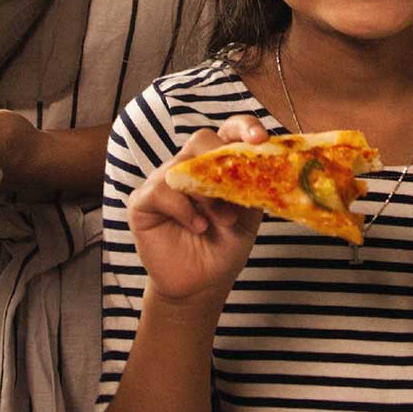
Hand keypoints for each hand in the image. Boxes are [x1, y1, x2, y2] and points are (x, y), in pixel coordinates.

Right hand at [127, 115, 267, 306]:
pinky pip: (161, 191)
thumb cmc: (224, 246)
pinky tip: (199, 227)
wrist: (202, 284)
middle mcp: (186, 166)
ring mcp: (162, 182)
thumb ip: (254, 188)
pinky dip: (184, 209)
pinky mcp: (142, 202)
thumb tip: (270, 165)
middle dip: (221, 163)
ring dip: (207, 195)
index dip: (243, 127)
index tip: (259, 138)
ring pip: (181, 166)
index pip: (227, 131)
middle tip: (235, 194)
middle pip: (201, 139)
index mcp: (214, 164)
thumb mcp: (248, 216)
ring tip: (222, 221)